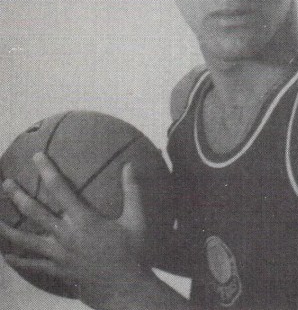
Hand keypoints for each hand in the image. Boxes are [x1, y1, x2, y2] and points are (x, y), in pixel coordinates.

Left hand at [0, 152, 150, 306]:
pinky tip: (7, 256)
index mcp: (83, 220)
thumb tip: (129, 165)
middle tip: (5, 183)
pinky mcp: (57, 271)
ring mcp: (58, 255)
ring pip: (25, 240)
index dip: (47, 171)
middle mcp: (65, 235)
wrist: (125, 289)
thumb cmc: (133, 252)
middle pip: (34, 212)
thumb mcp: (136, 219)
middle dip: (17, 196)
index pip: (60, 189)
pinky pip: (32, 265)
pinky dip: (17, 260)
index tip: (37, 156)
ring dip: (8, 228)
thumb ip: (132, 191)